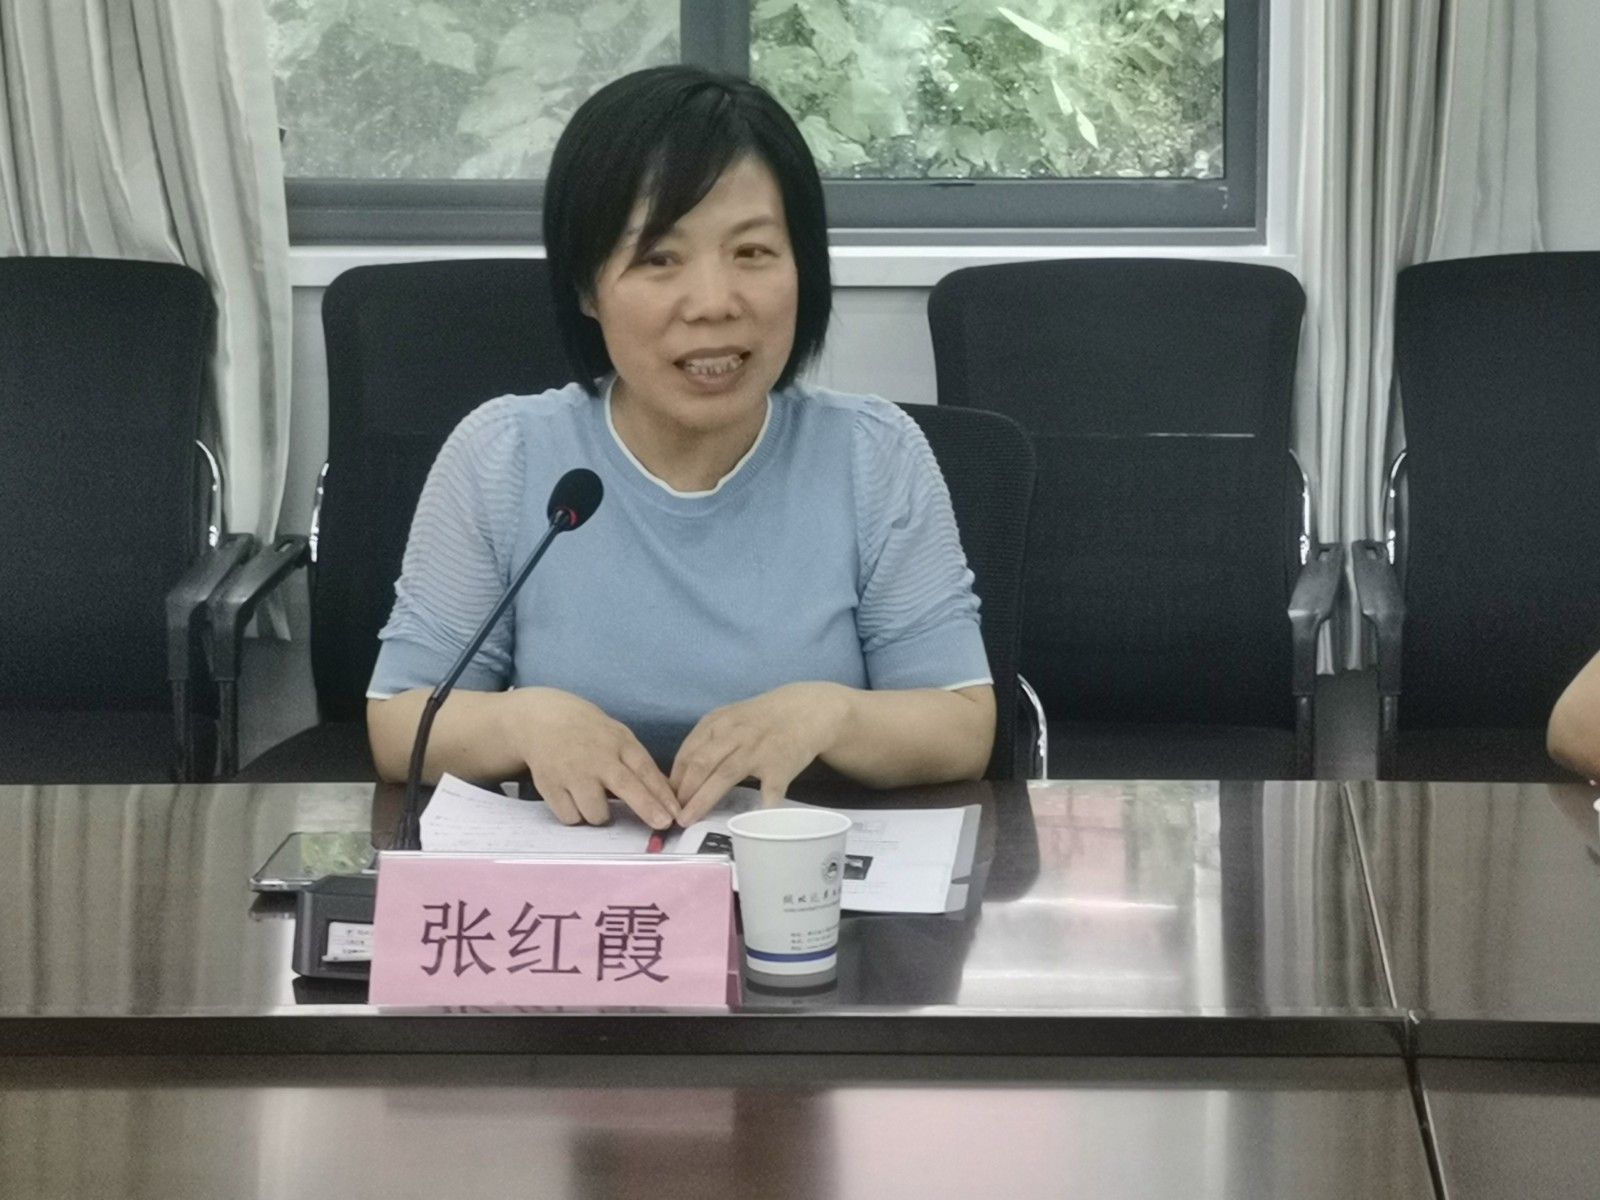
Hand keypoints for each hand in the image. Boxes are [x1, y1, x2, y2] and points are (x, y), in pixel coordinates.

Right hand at [500, 688, 679, 828]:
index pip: (645, 769)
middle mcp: (596, 757)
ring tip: (595, 801)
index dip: (662, 793)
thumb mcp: (617, 737)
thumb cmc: (589, 733)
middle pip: (626, 786)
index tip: (677, 813)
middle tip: (663, 824)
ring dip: (601, 816)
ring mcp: (572, 773)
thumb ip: (639, 764)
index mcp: (618, 742)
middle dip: (647, 808)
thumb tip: (667, 795)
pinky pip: (571, 818)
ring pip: (596, 813)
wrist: (542, 721)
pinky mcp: (550, 787)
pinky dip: (576, 815)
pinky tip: (574, 800)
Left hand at [670, 682, 851, 824]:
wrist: (806, 710)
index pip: (688, 752)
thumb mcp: (729, 719)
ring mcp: (758, 750)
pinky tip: (746, 825)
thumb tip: (678, 778)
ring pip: (725, 776)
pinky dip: (759, 809)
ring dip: (703, 800)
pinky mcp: (781, 766)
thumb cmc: (760, 720)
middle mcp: (735, 734)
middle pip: (701, 764)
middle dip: (683, 791)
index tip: (665, 799)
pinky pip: (769, 791)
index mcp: (718, 723)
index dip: (674, 778)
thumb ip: (707, 742)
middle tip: (672, 814)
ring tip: (689, 819)